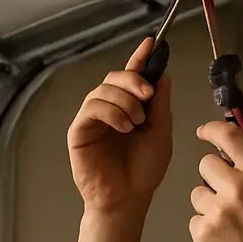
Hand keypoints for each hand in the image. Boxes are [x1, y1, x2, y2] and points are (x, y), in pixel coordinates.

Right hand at [67, 37, 173, 217]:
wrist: (128, 198)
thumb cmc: (143, 171)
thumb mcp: (161, 133)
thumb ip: (160, 105)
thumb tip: (162, 75)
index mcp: (130, 107)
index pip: (133, 76)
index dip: (140, 57)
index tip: (151, 43)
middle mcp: (110, 109)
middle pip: (115, 77)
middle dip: (133, 79)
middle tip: (148, 94)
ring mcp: (93, 119)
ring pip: (103, 90)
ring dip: (124, 100)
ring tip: (137, 121)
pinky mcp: (79, 130)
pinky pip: (92, 108)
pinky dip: (111, 112)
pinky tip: (125, 126)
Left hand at [189, 120, 242, 241]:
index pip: (231, 138)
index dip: (213, 129)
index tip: (204, 132)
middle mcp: (237, 190)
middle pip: (206, 164)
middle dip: (214, 178)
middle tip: (230, 200)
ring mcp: (217, 212)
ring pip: (198, 193)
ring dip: (209, 205)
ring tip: (230, 227)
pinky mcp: (201, 232)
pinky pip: (195, 218)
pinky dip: (205, 228)